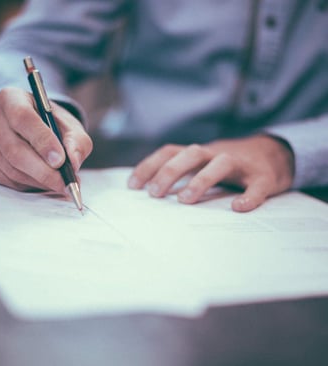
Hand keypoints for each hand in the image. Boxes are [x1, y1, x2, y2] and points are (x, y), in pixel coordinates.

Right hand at [0, 87, 92, 191]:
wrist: (39, 133)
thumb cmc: (55, 127)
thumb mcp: (72, 129)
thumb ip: (77, 142)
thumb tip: (73, 162)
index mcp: (12, 98)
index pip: (23, 118)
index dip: (42, 141)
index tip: (60, 160)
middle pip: (14, 149)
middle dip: (43, 171)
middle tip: (65, 183)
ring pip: (11, 168)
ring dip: (39, 181)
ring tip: (60, 183)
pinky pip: (6, 180)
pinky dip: (28, 185)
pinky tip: (43, 182)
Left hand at [128, 135, 294, 211]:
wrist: (274, 154)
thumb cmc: (229, 165)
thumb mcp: (203, 164)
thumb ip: (183, 173)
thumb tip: (150, 193)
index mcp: (200, 153)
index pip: (170, 152)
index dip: (149, 166)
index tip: (132, 186)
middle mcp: (217, 154)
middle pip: (191, 154)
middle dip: (170, 171)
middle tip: (154, 194)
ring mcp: (242, 164)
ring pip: (221, 163)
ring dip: (201, 179)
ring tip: (185, 200)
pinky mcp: (264, 177)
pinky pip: (258, 185)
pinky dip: (249, 196)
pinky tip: (239, 208)